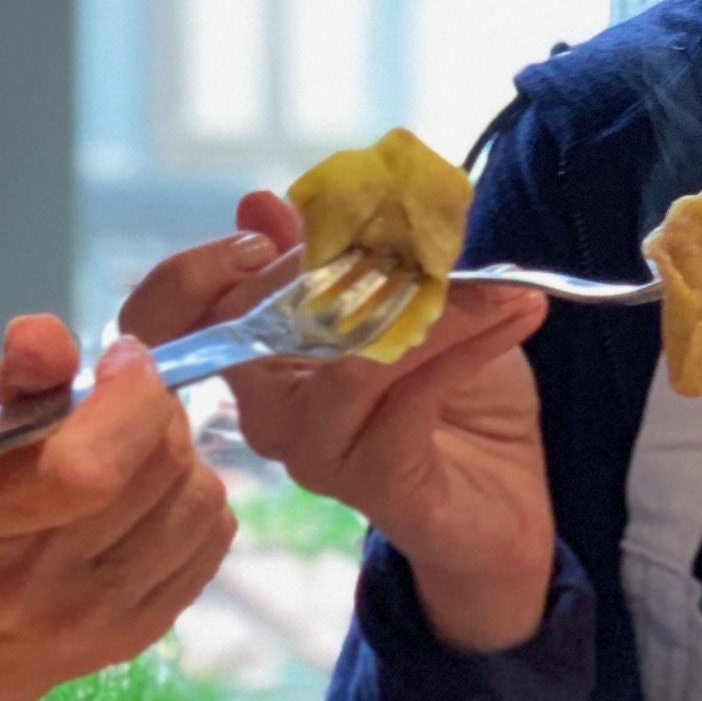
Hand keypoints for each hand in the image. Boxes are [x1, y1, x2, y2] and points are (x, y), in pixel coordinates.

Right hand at [0, 317, 233, 700]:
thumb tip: (50, 334)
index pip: (87, 467)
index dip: (127, 398)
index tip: (115, 362)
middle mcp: (35, 586)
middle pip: (157, 472)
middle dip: (154, 409)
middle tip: (117, 402)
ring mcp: (95, 620)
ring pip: (198, 502)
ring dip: (178, 455)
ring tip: (129, 452)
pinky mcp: (138, 635)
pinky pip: (211, 539)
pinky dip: (192, 500)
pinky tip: (145, 499)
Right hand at [118, 219, 554, 652]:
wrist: (504, 498)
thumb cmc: (451, 397)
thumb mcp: (401, 302)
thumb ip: (333, 252)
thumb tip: (255, 202)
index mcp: (260, 364)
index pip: (182, 315)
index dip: (199, 269)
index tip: (271, 231)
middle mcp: (271, 415)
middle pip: (247, 329)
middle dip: (330, 266)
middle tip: (418, 240)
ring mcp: (316, 453)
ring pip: (345, 357)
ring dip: (429, 307)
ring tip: (499, 285)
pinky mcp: (374, 482)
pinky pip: (409, 395)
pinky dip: (469, 341)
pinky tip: (518, 312)